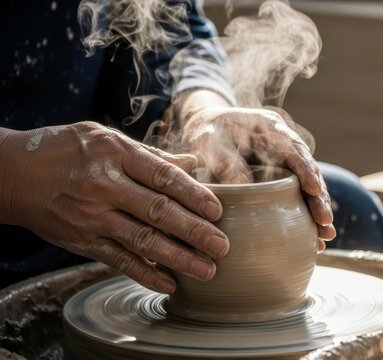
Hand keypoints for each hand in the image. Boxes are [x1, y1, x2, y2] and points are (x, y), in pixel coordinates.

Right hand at [0, 122, 229, 292]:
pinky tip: (170, 284)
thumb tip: (192, 163)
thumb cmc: (67, 150)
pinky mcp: (82, 240)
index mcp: (116, 154)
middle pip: (157, 212)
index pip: (162, 177)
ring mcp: (92, 216)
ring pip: (142, 241)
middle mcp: (105, 186)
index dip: (193, 195)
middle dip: (194, 231)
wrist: (12, 173)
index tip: (218, 211)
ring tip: (206, 270)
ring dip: (178, 258)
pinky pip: (118, 260)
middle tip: (222, 246)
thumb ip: (150, 156)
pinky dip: (145, 274)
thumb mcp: (106, 139)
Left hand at [176, 90, 335, 249]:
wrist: (205, 130)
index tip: (314, 189)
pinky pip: (297, 199)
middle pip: (309, 171)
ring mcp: (285, 164)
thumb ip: (224, 161)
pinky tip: (313, 240)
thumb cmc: (206, 133)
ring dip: (317, 211)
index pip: (294, 148)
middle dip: (319, 197)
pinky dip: (305, 218)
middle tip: (324, 221)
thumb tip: (244, 188)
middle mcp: (284, 145)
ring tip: (324, 237)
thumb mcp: (208, 142)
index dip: (306, 168)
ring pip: (308, 188)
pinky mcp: (281, 181)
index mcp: (269, 127)